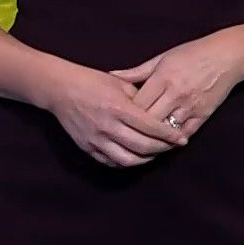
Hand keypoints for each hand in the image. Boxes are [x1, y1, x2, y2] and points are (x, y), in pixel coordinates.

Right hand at [49, 66, 186, 167]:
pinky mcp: (86, 147)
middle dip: (162, 149)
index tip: (182, 138)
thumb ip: (142, 99)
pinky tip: (136, 156)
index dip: (170, 135)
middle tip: (172, 147)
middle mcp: (108, 126)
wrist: (61, 89)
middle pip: (143, 147)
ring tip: (156, 153)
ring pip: (127, 160)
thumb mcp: (121, 84)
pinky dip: (126, 163)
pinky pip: (110, 162)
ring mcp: (96, 139)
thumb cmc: (94, 82)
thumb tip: (161, 112)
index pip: (151, 127)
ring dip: (145, 159)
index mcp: (119, 108)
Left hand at [115, 27, 243, 139]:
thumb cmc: (193, 53)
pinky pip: (183, 133)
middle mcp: (176, 93)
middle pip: (148, 120)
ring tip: (139, 142)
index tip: (117, 117)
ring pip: (165, 130)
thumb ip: (137, 71)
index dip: (125, 113)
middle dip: (135, 128)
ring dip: (152, 137)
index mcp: (163, 77)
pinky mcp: (203, 114)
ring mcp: (190, 106)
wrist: (228, 56)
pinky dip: (171, 140)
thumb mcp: (163, 58)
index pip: (137, 104)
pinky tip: (161, 142)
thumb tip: (112, 76)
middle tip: (124, 133)